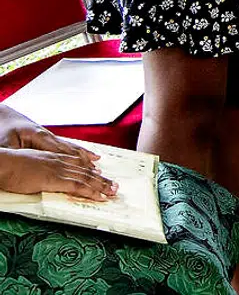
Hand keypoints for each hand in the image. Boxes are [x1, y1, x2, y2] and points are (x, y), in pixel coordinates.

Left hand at [0, 109, 100, 163]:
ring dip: (83, 156)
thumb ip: (20, 155)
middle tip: (98, 171)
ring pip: (69, 147)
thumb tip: (25, 167)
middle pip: (69, 150)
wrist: (1, 115)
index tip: (85, 172)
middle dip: (84, 161)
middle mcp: (47, 136)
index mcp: (39, 136)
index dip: (74, 163)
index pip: (61, 153)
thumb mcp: (7, 145)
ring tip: (97, 162)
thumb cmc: (2, 129)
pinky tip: (83, 155)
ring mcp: (47, 136)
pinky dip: (76, 151)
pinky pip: (64, 147)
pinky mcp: (45, 138)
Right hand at [0, 148, 116, 200]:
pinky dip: (91, 191)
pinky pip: (78, 186)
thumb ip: (38, 169)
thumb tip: (40, 176)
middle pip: (85, 170)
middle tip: (114, 184)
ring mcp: (58, 170)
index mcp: (52, 157)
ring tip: (113, 191)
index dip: (89, 168)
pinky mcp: (55, 179)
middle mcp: (59, 161)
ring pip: (86, 178)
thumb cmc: (9, 165)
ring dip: (101, 185)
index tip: (99, 172)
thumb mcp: (28, 164)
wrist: (3, 163)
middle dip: (101, 178)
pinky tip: (100, 196)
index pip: (76, 162)